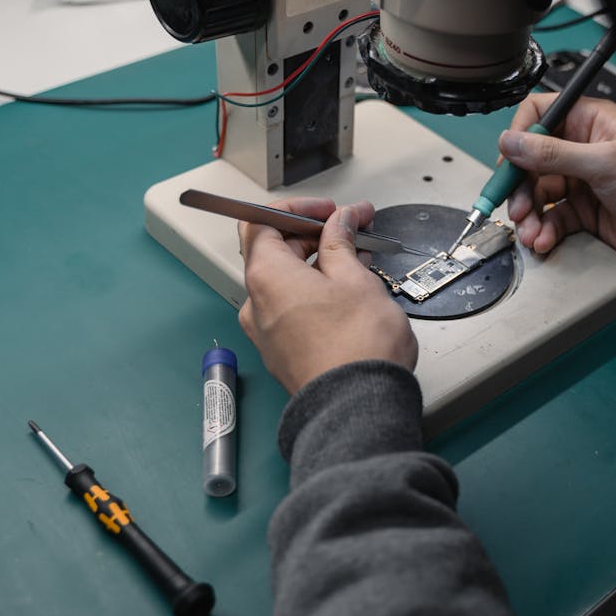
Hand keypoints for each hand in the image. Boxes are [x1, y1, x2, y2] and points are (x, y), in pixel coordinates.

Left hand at [238, 197, 416, 394]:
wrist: (358, 405)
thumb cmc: (356, 348)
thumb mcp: (356, 278)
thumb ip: (342, 242)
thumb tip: (341, 222)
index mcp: (266, 276)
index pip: (261, 222)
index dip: (298, 209)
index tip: (329, 210)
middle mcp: (257, 304)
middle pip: (275, 252)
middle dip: (316, 236)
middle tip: (354, 230)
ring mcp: (267, 332)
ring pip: (287, 283)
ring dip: (320, 266)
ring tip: (359, 263)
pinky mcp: (283, 352)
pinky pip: (293, 310)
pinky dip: (316, 293)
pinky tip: (349, 294)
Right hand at [501, 95, 615, 264]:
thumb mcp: (606, 163)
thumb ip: (554, 154)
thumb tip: (512, 141)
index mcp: (590, 122)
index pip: (539, 114)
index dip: (520, 135)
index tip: (511, 160)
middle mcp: (581, 149)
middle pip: (531, 160)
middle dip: (519, 186)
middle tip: (517, 208)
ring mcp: (582, 182)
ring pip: (538, 194)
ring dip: (530, 214)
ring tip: (531, 232)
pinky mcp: (584, 212)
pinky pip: (552, 218)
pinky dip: (544, 230)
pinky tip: (544, 240)